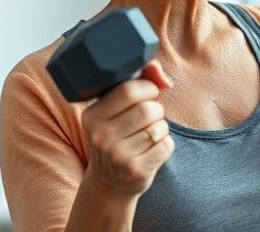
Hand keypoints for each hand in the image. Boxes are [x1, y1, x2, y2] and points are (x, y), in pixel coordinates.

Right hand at [80, 60, 173, 198]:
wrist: (108, 181)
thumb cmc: (118, 134)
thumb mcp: (116, 109)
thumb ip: (139, 81)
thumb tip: (165, 79)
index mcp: (92, 115)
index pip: (128, 89)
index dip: (147, 88)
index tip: (146, 94)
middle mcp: (101, 136)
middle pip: (147, 109)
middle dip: (156, 109)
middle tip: (148, 118)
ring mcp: (117, 156)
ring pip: (159, 127)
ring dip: (161, 128)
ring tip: (148, 134)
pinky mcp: (136, 171)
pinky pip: (166, 145)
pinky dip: (165, 144)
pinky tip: (151, 150)